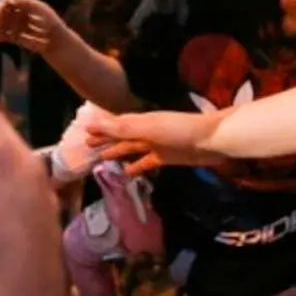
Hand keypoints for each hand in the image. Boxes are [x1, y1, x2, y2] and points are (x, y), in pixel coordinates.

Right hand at [0, 0, 63, 53]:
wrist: (56, 41)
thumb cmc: (50, 23)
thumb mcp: (39, 9)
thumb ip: (25, 3)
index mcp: (25, 5)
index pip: (9, 2)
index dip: (2, 6)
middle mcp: (19, 14)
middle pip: (3, 14)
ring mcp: (17, 26)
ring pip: (2, 26)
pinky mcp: (16, 37)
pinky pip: (3, 36)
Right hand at [84, 111, 226, 175]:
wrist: (211, 140)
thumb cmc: (179, 131)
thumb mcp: (147, 128)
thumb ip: (121, 128)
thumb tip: (93, 124)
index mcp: (140, 122)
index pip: (115, 125)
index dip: (101, 129)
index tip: (85, 132)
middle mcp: (146, 132)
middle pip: (121, 136)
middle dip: (106, 140)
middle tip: (88, 146)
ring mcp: (156, 145)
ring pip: (132, 149)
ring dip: (118, 153)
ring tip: (102, 159)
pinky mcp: (166, 158)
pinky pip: (146, 162)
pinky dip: (136, 167)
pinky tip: (128, 173)